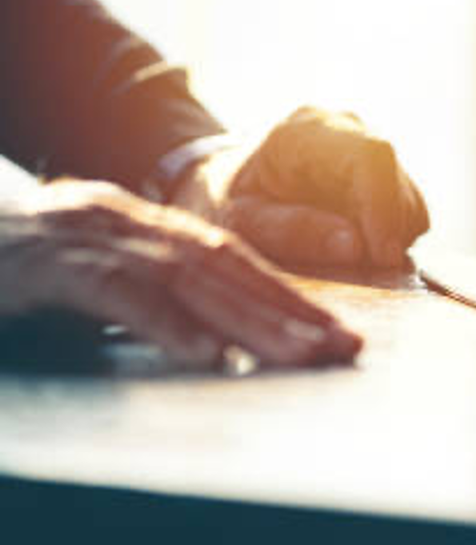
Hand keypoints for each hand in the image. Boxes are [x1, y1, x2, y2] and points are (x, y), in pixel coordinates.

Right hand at [0, 179, 361, 367]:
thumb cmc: (32, 258)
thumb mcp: (103, 265)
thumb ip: (159, 286)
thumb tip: (223, 327)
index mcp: (150, 223)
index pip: (236, 260)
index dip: (290, 296)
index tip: (337, 331)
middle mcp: (133, 222)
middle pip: (228, 268)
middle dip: (290, 312)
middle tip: (340, 348)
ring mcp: (96, 237)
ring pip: (189, 280)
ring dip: (250, 320)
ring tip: (297, 355)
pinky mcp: (55, 266)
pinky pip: (121, 295)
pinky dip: (169, 324)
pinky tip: (210, 355)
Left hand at [175, 107, 428, 268]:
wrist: (217, 182)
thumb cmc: (218, 201)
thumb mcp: (235, 222)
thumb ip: (289, 231)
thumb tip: (356, 247)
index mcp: (304, 131)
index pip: (370, 156)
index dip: (385, 207)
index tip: (382, 257)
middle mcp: (344, 128)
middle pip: (394, 179)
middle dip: (386, 231)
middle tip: (359, 271)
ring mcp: (366, 147)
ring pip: (408, 197)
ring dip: (389, 236)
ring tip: (344, 257)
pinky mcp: (379, 172)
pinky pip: (408, 209)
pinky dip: (390, 236)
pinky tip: (353, 245)